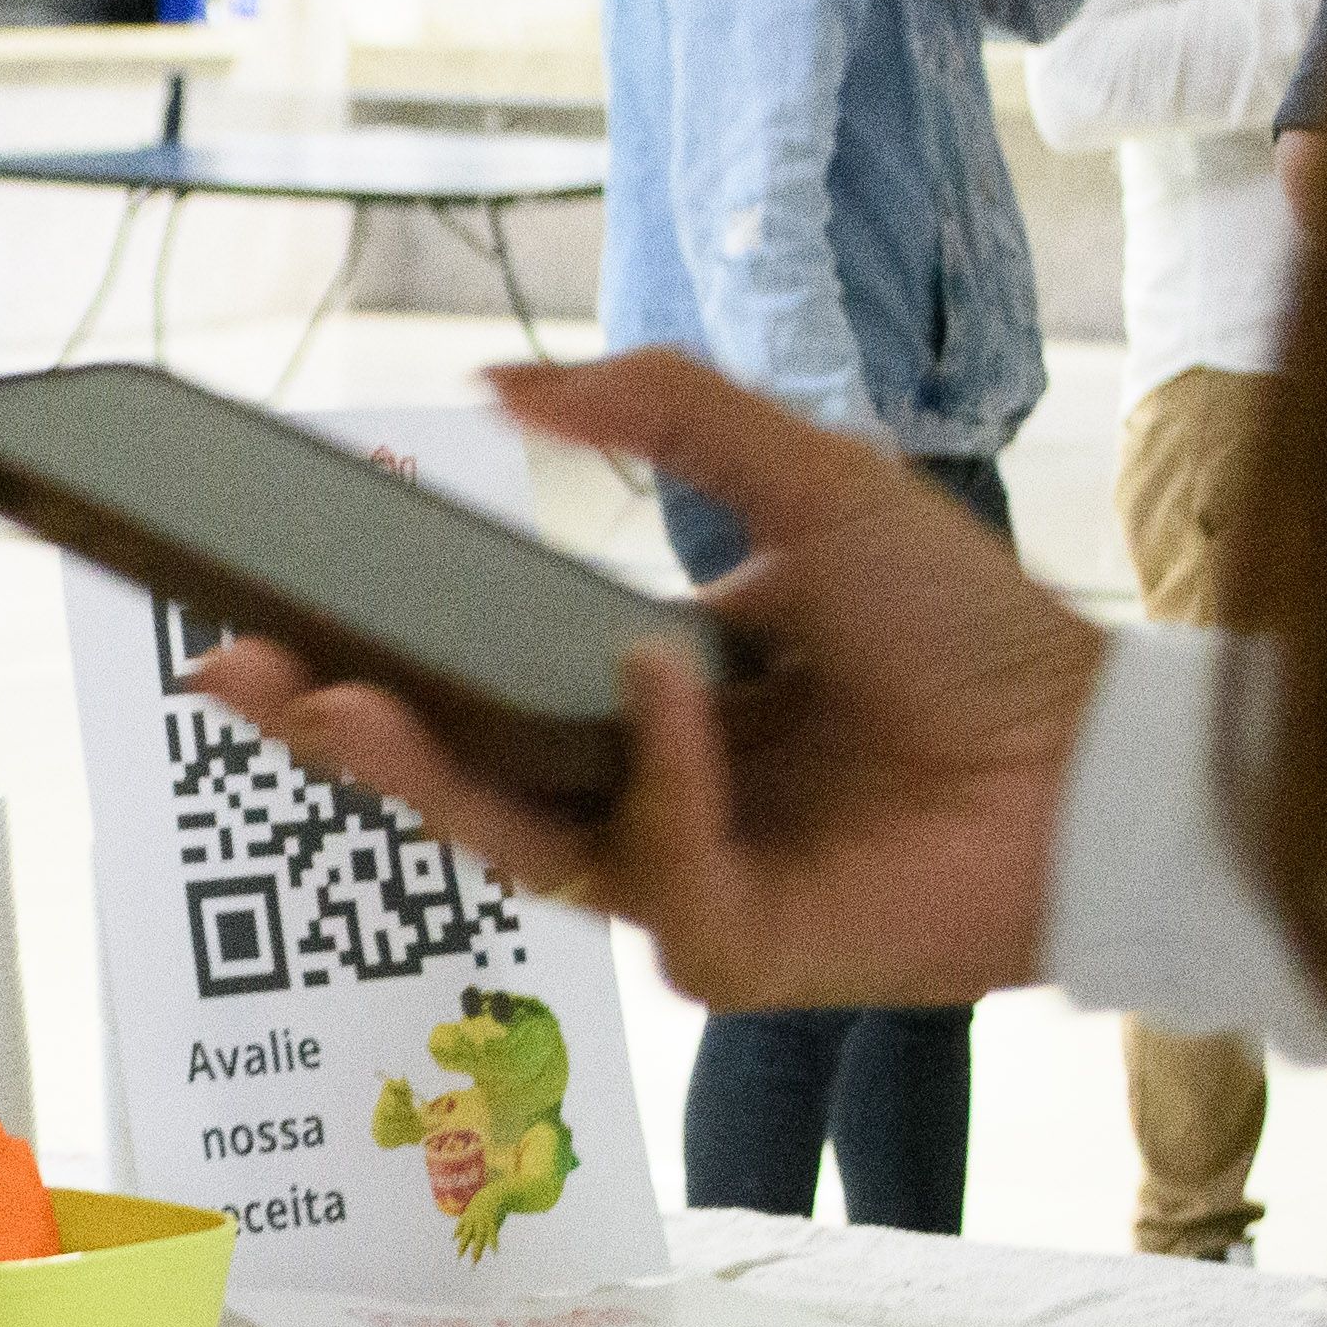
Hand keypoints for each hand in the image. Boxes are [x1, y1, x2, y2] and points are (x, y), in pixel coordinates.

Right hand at [182, 350, 1104, 1012]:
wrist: (1094, 753)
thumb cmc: (968, 628)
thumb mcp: (808, 476)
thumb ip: (665, 412)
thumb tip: (504, 374)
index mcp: (642, 693)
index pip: (472, 678)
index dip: (370, 645)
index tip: (271, 594)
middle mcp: (644, 793)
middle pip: (452, 772)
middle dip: (332, 725)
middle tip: (232, 670)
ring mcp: (680, 880)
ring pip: (509, 844)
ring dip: (421, 773)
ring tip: (344, 699)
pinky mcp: (733, 952)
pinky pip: (653, 880)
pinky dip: (661, 783)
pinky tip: (673, 696)